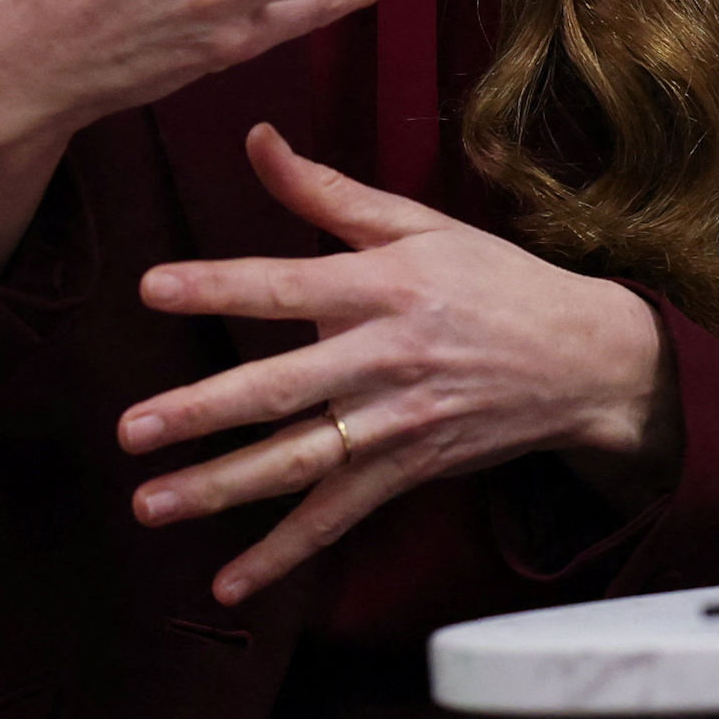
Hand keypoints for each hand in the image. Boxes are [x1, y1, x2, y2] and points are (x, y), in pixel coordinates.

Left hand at [116, 125, 675, 604]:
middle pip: (283, 388)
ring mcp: (396, 425)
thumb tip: (255, 136)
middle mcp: (384, 359)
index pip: (287, 284)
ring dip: (221, 488)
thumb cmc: (493, 280)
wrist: (587, 362)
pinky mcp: (407, 472)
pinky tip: (228, 581)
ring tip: (149, 504)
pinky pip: (336, 519)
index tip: (151, 288)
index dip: (220, 286)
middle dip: (202, 411)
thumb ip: (326, 190)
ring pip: (299, 463)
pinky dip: (282, 554)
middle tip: (131, 428)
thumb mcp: (418, 224)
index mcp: (383, 287)